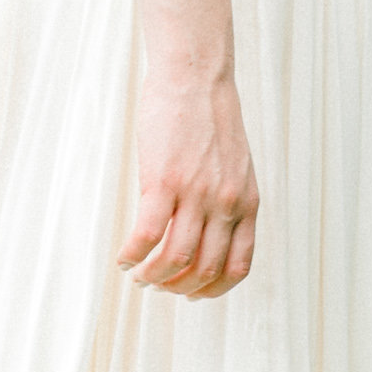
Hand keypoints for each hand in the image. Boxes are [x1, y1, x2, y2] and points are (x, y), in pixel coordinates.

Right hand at [119, 63, 258, 295]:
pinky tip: (124, 257)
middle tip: (157, 285)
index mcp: (246, 203)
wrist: (196, 78)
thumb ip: (227, 199)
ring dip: (152, 277)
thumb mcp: (235, 165)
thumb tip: (205, 231)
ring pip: (175, 260)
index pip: (237, 267)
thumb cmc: (210, 118)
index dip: (212, 289)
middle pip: (204, 270)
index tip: (192, 293)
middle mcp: (226, 204)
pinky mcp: (163, 182)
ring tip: (138, 275)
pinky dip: (133, 255)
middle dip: (177, 287)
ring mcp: (196, 195)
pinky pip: (147, 236)